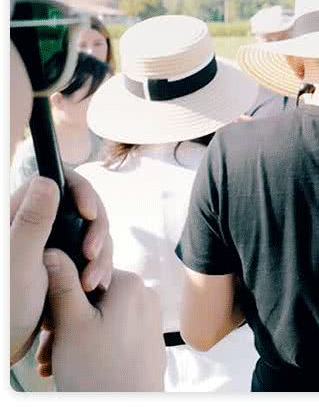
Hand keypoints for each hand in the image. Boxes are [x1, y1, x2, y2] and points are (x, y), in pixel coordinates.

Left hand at [9, 173, 112, 364]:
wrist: (2, 347)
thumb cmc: (5, 308)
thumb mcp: (20, 262)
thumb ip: (33, 220)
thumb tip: (47, 179)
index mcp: (16, 215)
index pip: (59, 181)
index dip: (81, 193)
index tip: (90, 215)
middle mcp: (32, 224)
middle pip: (81, 207)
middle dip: (96, 232)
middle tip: (92, 256)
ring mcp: (48, 243)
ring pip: (89, 232)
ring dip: (99, 255)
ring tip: (92, 283)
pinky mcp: (59, 262)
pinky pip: (89, 253)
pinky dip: (96, 267)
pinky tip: (93, 286)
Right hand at [37, 250, 164, 390]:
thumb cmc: (98, 370)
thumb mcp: (71, 324)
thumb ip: (62, 285)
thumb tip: (53, 252)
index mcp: (131, 283)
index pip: (85, 275)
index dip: (62, 299)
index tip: (50, 324)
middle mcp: (146, 295)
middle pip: (92, 300)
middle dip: (65, 324)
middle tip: (47, 350)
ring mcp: (150, 318)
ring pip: (100, 320)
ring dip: (74, 339)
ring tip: (56, 363)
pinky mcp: (148, 339)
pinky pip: (114, 335)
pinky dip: (93, 347)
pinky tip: (76, 367)